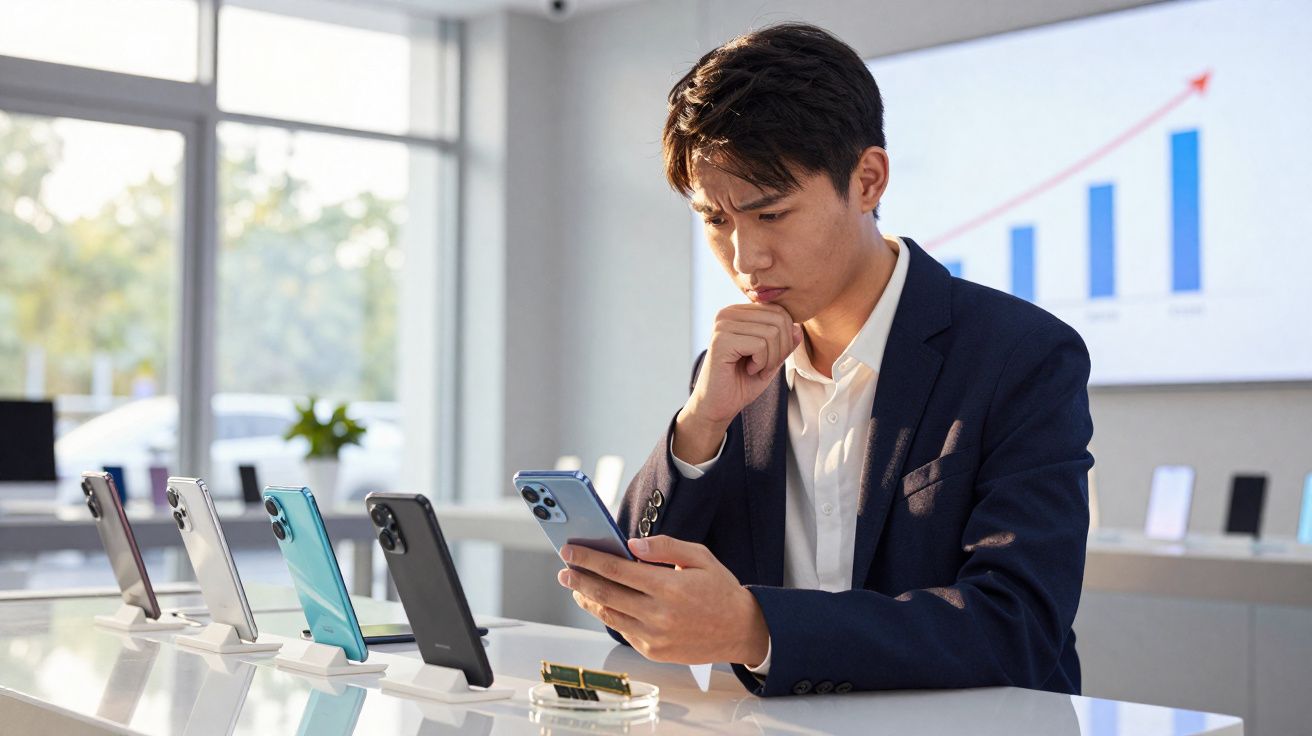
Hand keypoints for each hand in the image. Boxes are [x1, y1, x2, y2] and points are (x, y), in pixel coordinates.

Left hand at [557, 536, 769, 666]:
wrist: (740, 631)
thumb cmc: (720, 590)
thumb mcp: (699, 557)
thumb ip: (664, 546)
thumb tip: (631, 544)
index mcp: (669, 587)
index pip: (617, 569)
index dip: (589, 559)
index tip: (571, 551)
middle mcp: (658, 614)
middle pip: (606, 593)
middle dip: (579, 579)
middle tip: (564, 569)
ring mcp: (653, 637)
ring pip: (609, 614)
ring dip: (587, 599)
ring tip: (575, 586)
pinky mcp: (652, 651)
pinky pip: (622, 629)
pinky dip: (607, 614)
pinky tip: (599, 602)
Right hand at [675, 303, 802, 462]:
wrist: (717, 406)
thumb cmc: (741, 382)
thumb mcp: (771, 359)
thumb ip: (785, 343)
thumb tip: (799, 328)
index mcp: (738, 312)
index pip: (779, 311)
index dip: (786, 338)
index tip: (770, 358)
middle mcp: (728, 313)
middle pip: (779, 319)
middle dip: (781, 348)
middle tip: (765, 366)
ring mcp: (723, 325)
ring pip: (772, 332)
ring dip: (771, 359)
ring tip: (754, 369)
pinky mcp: (721, 340)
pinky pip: (760, 345)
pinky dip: (761, 363)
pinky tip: (748, 370)